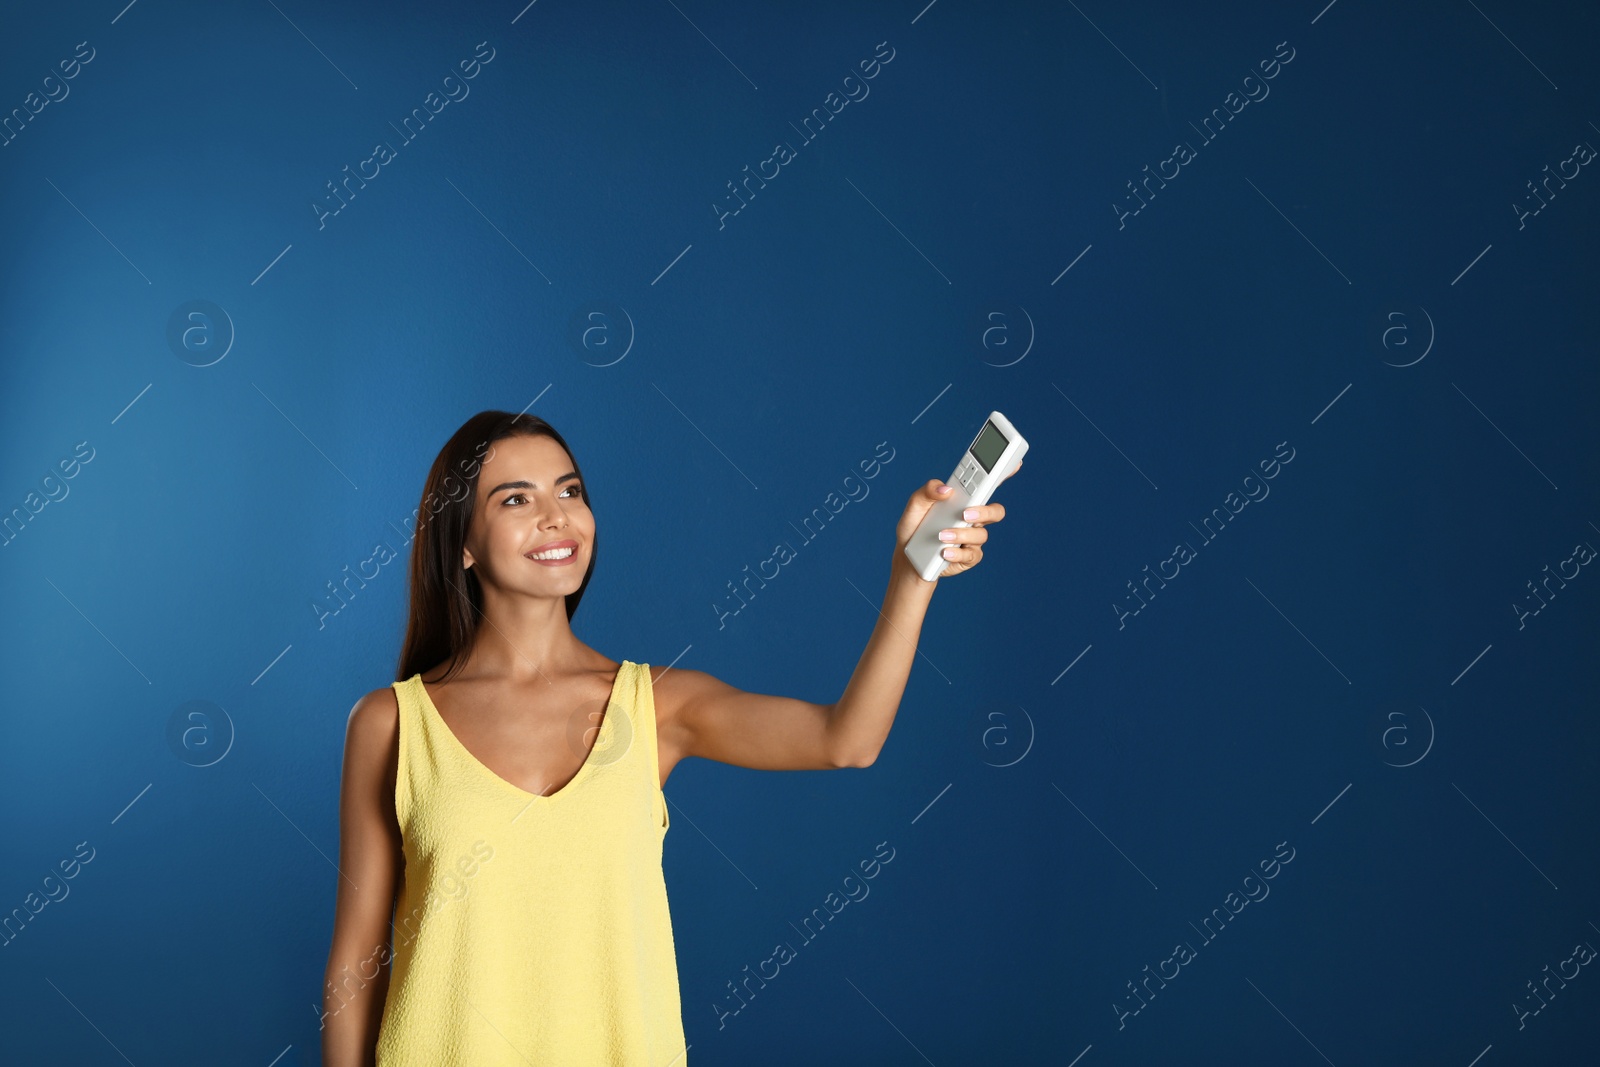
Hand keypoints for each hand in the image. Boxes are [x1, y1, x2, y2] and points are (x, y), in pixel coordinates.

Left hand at [892, 460, 1020, 581]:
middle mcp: (973, 518)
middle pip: (995, 512)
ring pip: (981, 534)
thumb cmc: (915, 528)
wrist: (907, 558)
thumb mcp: (915, 505)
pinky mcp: (968, 556)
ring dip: (961, 534)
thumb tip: (946, 489)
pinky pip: (972, 554)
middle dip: (985, 512)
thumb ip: (928, 491)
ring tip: (941, 535)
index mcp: (964, 500)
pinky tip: (944, 551)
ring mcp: (972, 538)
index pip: (987, 485)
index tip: (1015, 463)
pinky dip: (957, 552)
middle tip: (966, 513)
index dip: (1003, 473)